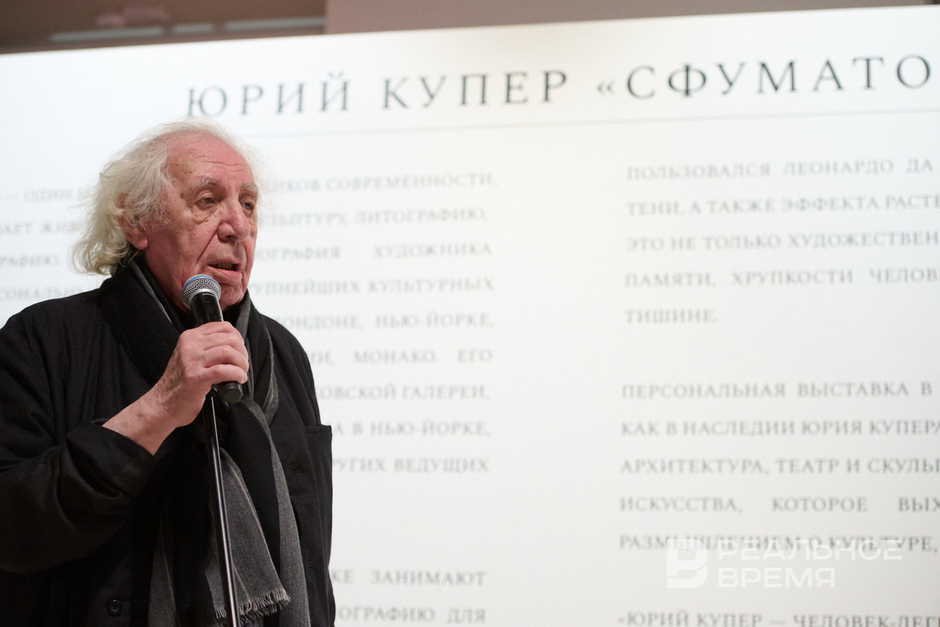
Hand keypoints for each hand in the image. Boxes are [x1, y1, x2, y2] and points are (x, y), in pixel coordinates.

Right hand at [104, 322, 248, 452]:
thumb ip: (206, 347)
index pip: (223, 326)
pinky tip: (238, 380)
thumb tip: (234, 345)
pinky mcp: (196, 377)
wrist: (163, 404)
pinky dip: (237, 374)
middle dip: (242, 352)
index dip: (238, 338)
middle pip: (229, 339)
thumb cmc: (179, 383)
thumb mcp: (190, 356)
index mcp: (189, 337)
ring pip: (228, 352)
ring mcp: (192, 361)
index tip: (241, 349)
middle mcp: (190, 346)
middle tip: (243, 364)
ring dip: (242, 364)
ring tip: (241, 372)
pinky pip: (225, 370)